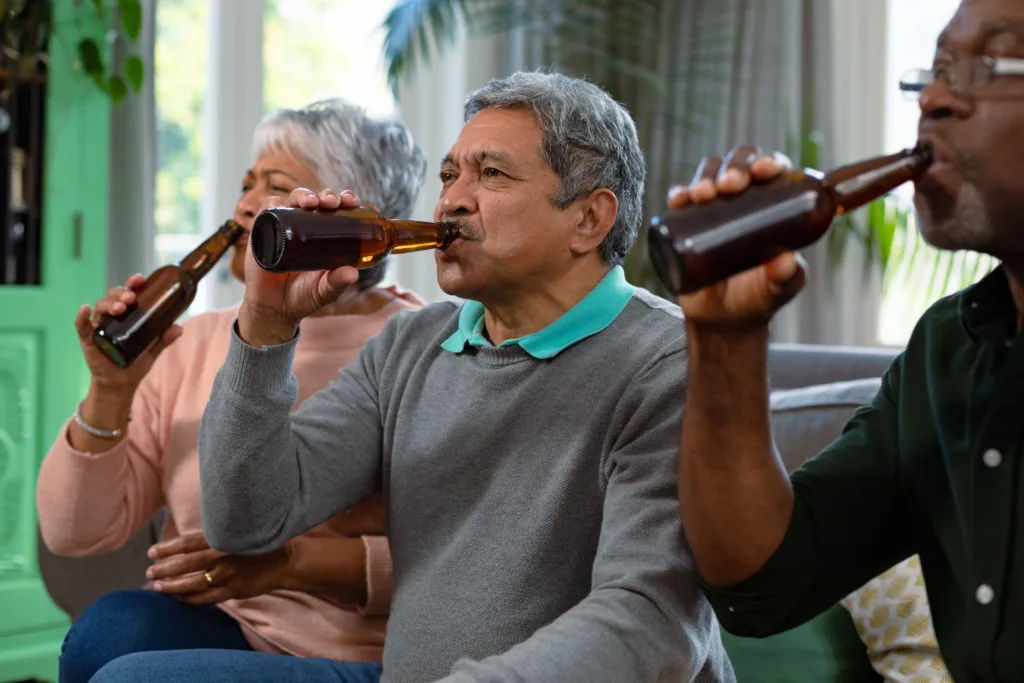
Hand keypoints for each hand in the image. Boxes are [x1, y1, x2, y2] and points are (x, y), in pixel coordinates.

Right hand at [75, 274, 182, 393]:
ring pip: (100, 307)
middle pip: (112, 296)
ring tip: (120, 308)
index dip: (132, 284)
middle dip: (121, 293)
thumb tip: (179, 327)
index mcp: (127, 315)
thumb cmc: (135, 363)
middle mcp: (112, 316)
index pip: (128, 293)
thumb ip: (164, 339)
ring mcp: (99, 326)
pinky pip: (81, 325)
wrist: (120, 384)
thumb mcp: (152, 350)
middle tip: (131, 298)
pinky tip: (85, 310)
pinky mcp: (87, 339)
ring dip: (109, 304)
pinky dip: (81, 317)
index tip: (139, 279)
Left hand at [146, 530, 288, 604]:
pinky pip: (206, 598)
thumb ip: (216, 537)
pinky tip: (179, 599)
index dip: (167, 548)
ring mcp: (228, 576)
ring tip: (158, 587)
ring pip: (192, 584)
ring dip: (172, 586)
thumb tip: (188, 542)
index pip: (187, 544)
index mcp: (223, 539)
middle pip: (185, 565)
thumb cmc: (260, 543)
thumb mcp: (238, 533)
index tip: (152, 552)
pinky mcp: (234, 591)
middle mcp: (223, 557)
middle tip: (150, 572)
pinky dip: (189, 599)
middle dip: (164, 570)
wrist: (286, 560)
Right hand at [238, 188, 360, 345]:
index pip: (340, 210)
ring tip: (312, 203)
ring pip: (295, 199)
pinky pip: (268, 209)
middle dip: (328, 195)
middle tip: (334, 203)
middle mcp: (307, 226)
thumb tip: (353, 273)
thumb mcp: (324, 290)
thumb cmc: (303, 296)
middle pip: (319, 201)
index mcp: (327, 236)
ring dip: (305, 195)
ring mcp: (285, 226)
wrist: (274, 308)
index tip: (354, 202)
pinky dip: (275, 203)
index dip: (347, 200)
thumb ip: (337, 283)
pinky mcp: (264, 230)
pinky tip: (283, 205)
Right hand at [670, 145, 807, 333]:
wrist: (721, 319)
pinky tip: (679, 199)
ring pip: (709, 173)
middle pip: (738, 164)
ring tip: (703, 195)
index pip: (771, 172)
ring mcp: (712, 209)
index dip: (767, 162)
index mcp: (771, 205)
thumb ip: (786, 277)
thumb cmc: (758, 298)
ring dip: (706, 176)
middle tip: (729, 186)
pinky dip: (678, 193)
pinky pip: (680, 199)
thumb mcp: (778, 288)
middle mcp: (742, 199)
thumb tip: (785, 260)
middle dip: (734, 166)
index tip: (764, 172)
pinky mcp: (686, 223)